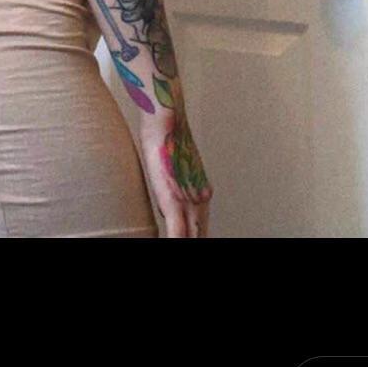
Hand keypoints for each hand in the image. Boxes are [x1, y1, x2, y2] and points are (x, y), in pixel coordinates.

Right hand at [140, 106, 213, 238]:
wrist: (167, 120)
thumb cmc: (165, 136)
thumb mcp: (174, 166)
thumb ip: (176, 183)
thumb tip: (169, 193)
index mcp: (202, 192)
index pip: (201, 226)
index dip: (197, 236)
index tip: (193, 238)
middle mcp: (201, 200)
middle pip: (201, 234)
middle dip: (197, 241)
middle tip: (193, 243)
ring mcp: (189, 202)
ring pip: (193, 237)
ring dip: (188, 242)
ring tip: (181, 245)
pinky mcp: (175, 202)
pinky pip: (178, 234)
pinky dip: (176, 242)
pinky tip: (173, 245)